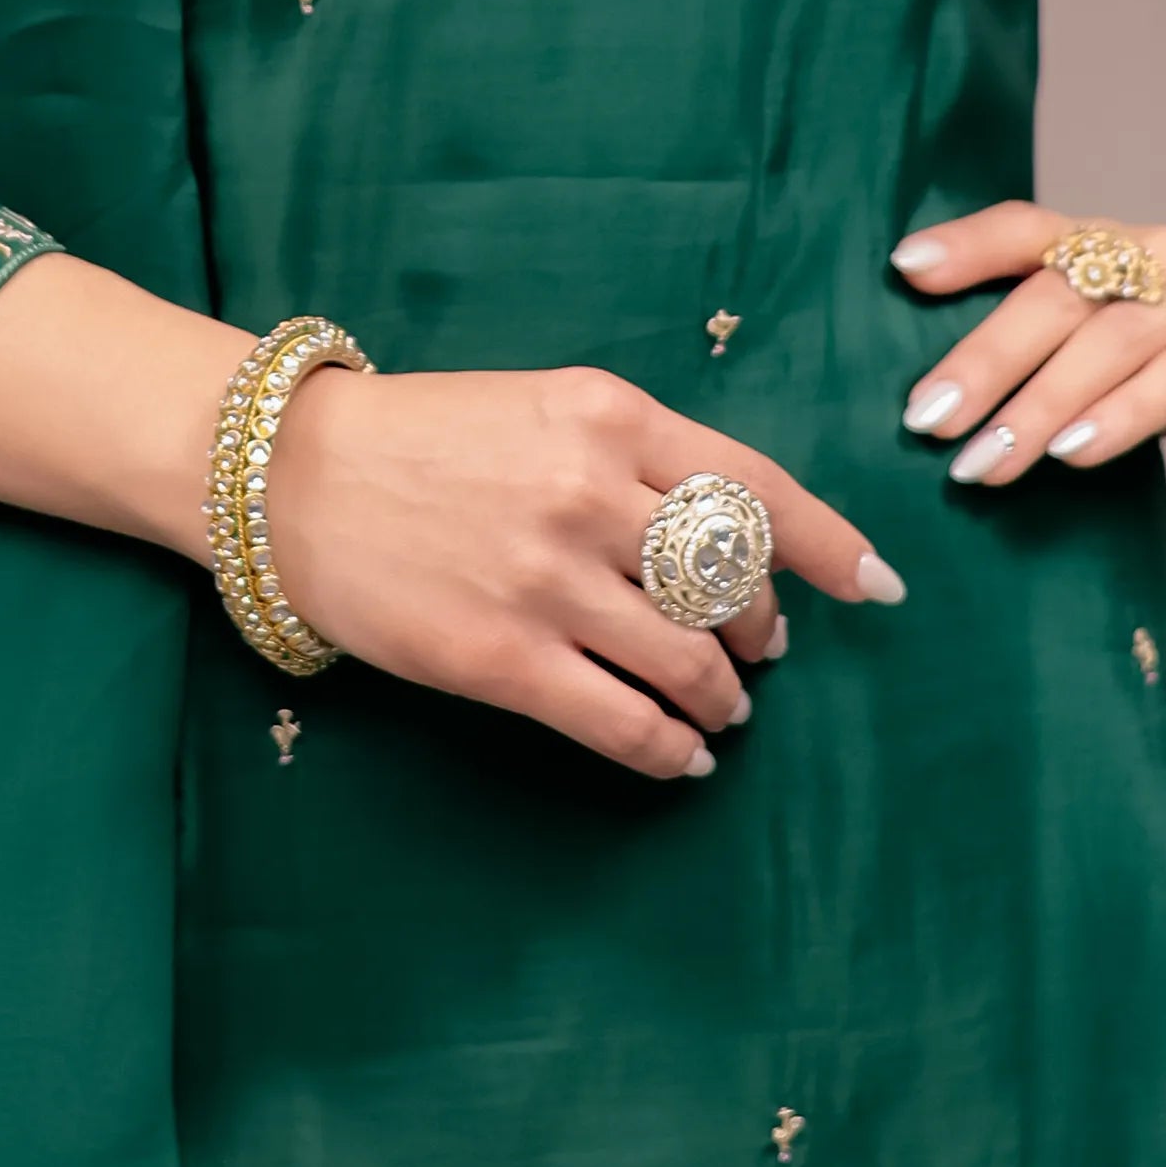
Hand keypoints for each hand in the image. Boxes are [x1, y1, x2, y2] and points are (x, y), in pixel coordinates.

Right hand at [264, 362, 904, 783]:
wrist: (289, 476)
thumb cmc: (426, 439)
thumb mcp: (545, 409)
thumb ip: (637, 460)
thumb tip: (738, 542)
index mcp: (609, 416)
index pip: (758, 486)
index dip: (831, 546)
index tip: (876, 588)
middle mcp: (589, 491)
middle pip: (732, 581)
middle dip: (763, 628)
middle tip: (758, 650)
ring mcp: (547, 580)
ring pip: (688, 660)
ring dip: (722, 697)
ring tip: (721, 710)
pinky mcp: (502, 658)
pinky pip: (623, 721)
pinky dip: (669, 749)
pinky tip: (680, 757)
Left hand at [891, 204, 1165, 487]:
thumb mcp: (1155, 344)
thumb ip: (1084, 366)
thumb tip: (980, 423)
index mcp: (1128, 250)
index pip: (1036, 230)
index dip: (970, 242)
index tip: (902, 270)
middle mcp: (1163, 257)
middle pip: (1057, 293)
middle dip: (982, 357)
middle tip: (921, 420)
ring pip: (1110, 338)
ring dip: (1038, 403)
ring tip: (982, 464)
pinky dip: (1121, 415)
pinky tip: (1074, 456)